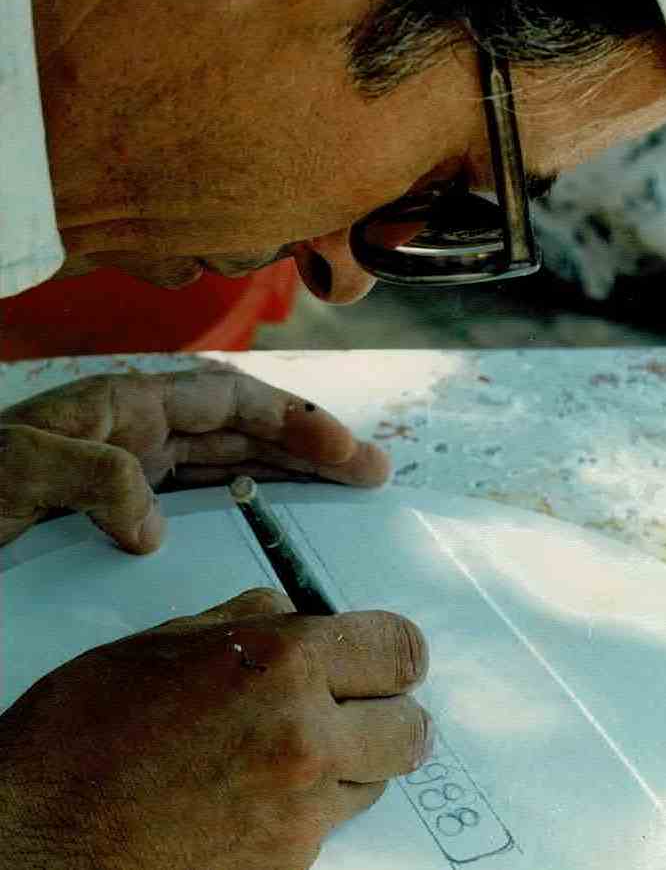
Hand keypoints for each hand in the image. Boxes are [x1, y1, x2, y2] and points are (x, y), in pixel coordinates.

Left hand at [0, 369, 389, 551]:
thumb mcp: (19, 468)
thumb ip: (93, 475)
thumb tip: (155, 524)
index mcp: (126, 405)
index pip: (230, 399)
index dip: (292, 417)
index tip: (341, 448)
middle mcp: (140, 429)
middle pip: (245, 428)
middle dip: (311, 445)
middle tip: (372, 472)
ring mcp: (135, 465)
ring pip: (232, 462)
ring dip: (290, 472)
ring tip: (345, 489)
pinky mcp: (124, 504)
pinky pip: (204, 496)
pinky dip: (247, 501)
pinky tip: (272, 519)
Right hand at [0, 588, 432, 869]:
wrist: (34, 840)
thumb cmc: (82, 736)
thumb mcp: (166, 640)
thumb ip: (251, 620)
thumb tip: (296, 612)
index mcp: (283, 665)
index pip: (399, 650)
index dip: (393, 652)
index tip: (385, 658)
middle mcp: (305, 741)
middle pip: (409, 727)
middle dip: (384, 712)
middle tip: (348, 708)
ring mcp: (298, 818)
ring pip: (371, 782)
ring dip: (346, 765)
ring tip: (280, 756)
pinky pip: (325, 831)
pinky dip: (304, 813)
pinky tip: (248, 800)